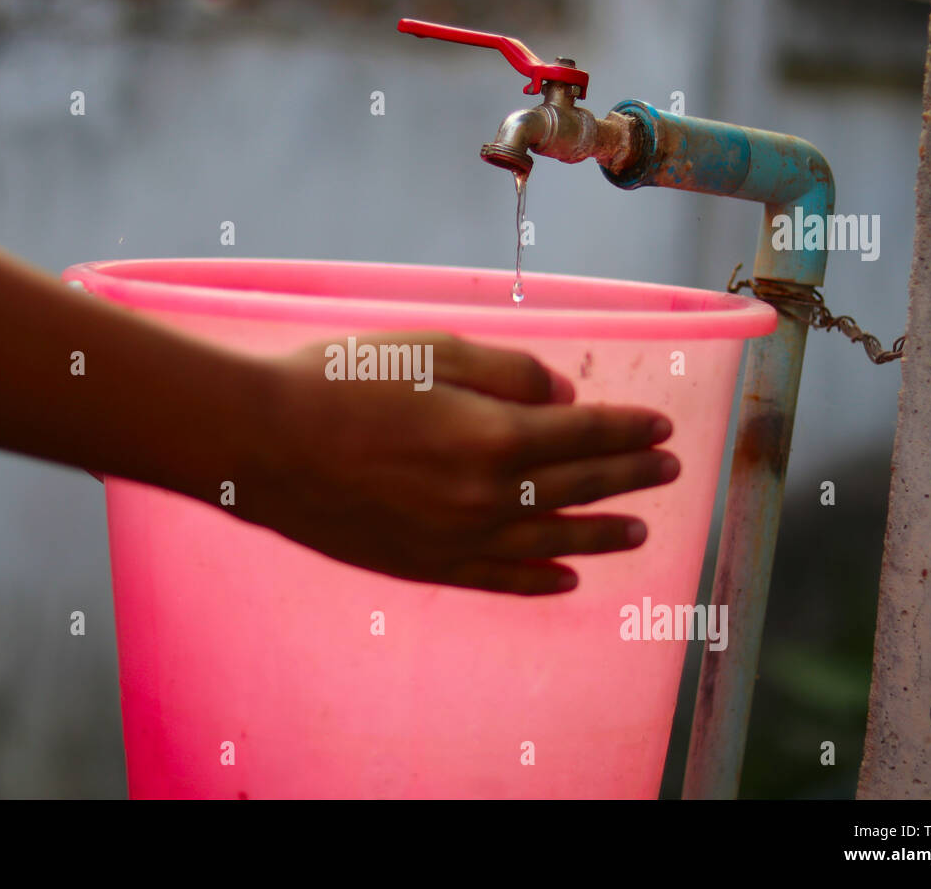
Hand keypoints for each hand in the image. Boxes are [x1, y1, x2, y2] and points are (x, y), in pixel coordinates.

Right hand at [233, 332, 679, 595]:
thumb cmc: (341, 381)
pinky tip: (565, 579)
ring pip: (550, 542)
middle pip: (578, 488)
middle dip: (630, 476)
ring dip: (600, 535)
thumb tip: (564, 396)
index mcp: (493, 436)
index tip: (662, 427)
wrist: (263, 443)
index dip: (628, 429)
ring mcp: (457, 540)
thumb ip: (507, 372)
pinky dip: (538, 580)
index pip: (585, 435)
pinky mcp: (424, 566)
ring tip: (639, 531)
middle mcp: (487, 497)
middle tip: (667, 471)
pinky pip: (498, 580)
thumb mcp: (430, 350)